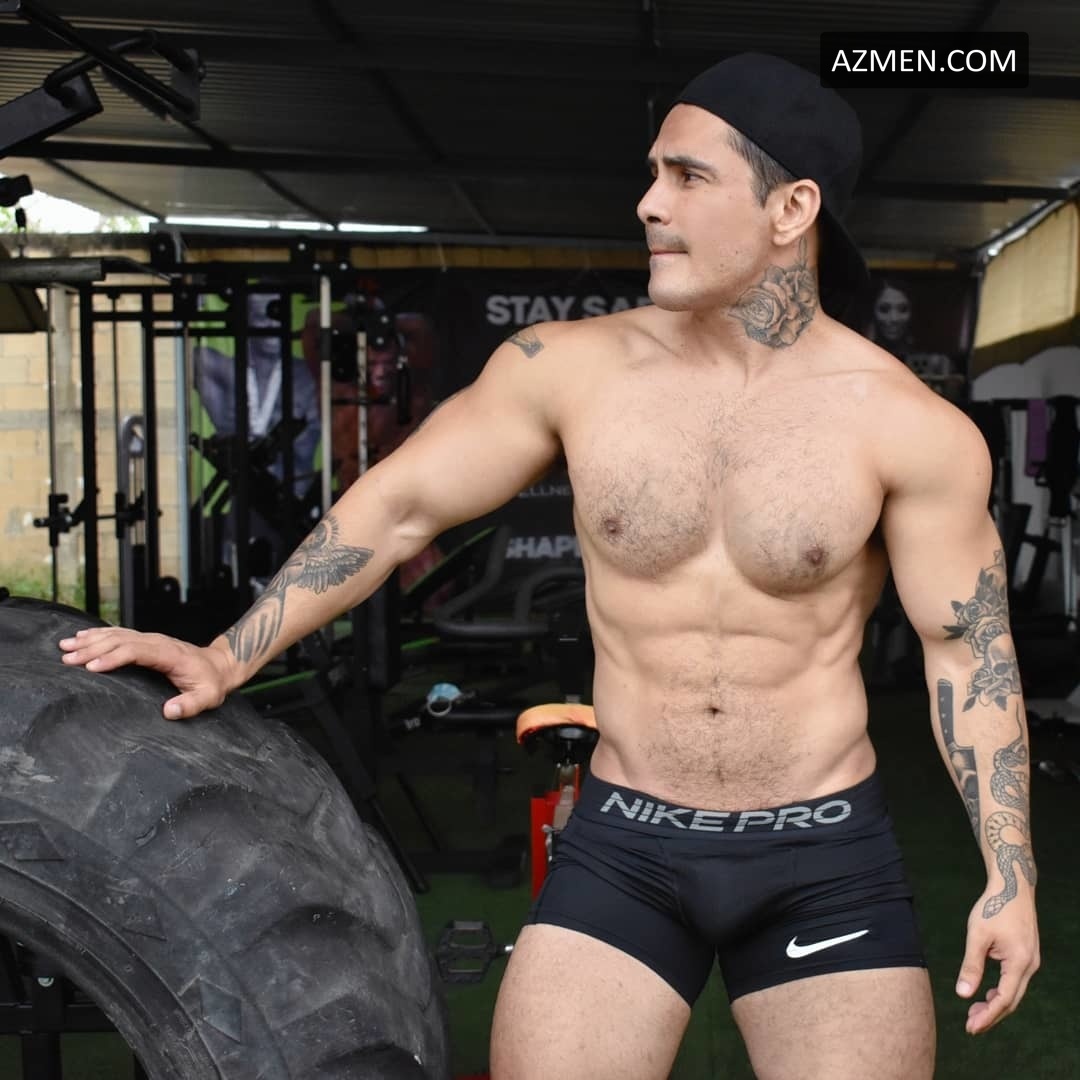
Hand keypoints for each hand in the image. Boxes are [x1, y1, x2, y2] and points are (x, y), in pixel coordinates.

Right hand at [59, 627, 236, 719]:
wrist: (221, 664)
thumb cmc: (212, 683)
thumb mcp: (208, 697)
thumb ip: (190, 705)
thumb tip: (169, 712)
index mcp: (169, 655)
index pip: (136, 652)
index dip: (113, 658)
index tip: (91, 667)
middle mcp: (157, 642)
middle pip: (121, 641)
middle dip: (93, 649)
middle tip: (67, 658)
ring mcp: (151, 639)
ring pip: (117, 635)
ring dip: (91, 640)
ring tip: (66, 645)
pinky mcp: (147, 641)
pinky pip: (120, 634)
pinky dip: (99, 635)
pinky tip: (82, 636)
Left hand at [955, 888, 1038, 1033]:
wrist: (1012, 886)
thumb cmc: (994, 906)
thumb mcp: (977, 935)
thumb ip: (971, 966)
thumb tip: (963, 993)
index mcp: (1019, 962)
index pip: (1004, 999)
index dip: (988, 1016)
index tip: (970, 1027)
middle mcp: (1029, 965)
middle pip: (1011, 1000)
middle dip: (991, 1015)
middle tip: (970, 1026)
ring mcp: (1030, 961)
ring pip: (1014, 992)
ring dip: (995, 1004)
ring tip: (974, 1013)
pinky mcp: (1026, 955)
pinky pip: (1015, 981)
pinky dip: (1000, 991)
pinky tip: (986, 994)